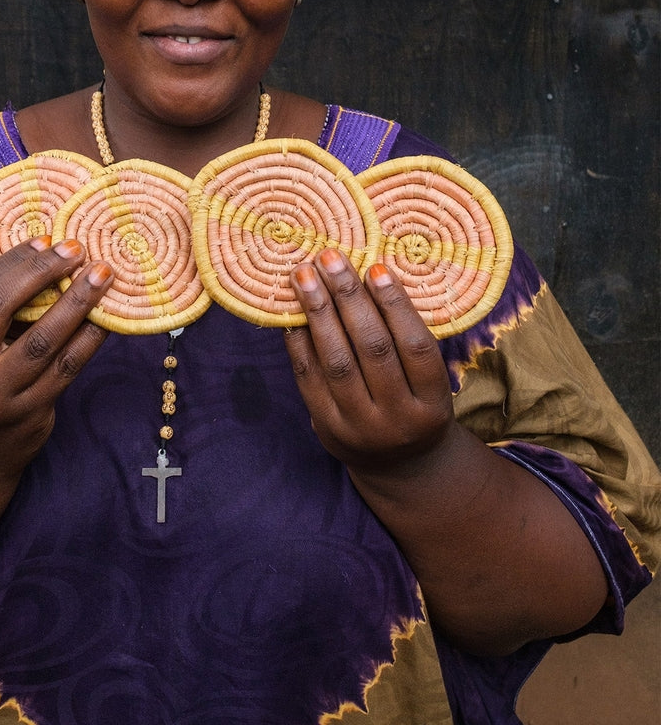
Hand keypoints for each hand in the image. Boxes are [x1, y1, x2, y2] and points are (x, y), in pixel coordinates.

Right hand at [0, 237, 112, 477]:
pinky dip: (89, 339)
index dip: (11, 262)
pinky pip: (67, 369)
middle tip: (75, 249)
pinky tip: (106, 317)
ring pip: (42, 341)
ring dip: (76, 302)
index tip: (45, 238)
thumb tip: (42, 253)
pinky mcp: (29, 415)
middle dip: (40, 273)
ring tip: (101, 275)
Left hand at [285, 250, 453, 472]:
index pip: (415, 347)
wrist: (400, 466)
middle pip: (373, 349)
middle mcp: (397, 418)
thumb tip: (370, 274)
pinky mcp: (327, 428)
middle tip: (331, 258)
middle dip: (349, 299)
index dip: (396, 306)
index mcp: (432, 403)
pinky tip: (293, 312)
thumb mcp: (428, 381)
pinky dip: (299, 341)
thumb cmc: (416, 403)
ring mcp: (359, 427)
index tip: (376, 268)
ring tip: (304, 275)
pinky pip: (308, 378)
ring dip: (318, 313)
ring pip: (337, 362)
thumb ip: (406, 338)